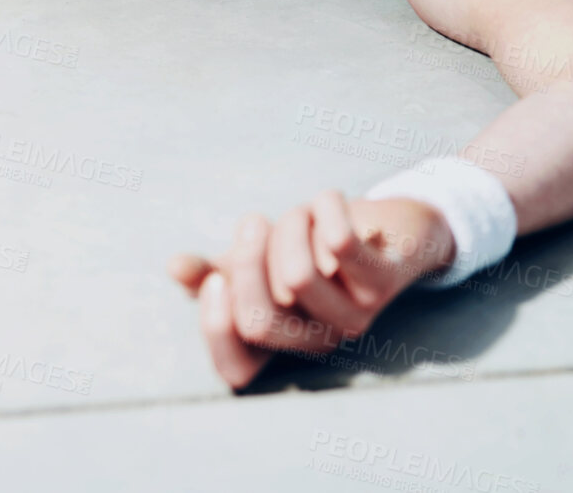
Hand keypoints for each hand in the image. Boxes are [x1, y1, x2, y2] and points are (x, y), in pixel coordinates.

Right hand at [168, 192, 454, 389]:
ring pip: (297, 276)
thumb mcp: (261, 260)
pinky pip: (340, 245)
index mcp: (283, 340)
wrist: (396, 229)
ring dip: (290, 226)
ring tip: (301, 213)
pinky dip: (325, 209)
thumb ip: (217, 270)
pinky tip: (328, 201)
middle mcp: (318, 340)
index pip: (236, 371)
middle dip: (246, 258)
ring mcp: (356, 317)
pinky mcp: (387, 282)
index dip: (214, 327)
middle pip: (259, 319)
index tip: (214, 278)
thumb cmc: (317, 248)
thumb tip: (176, 268)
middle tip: (253, 221)